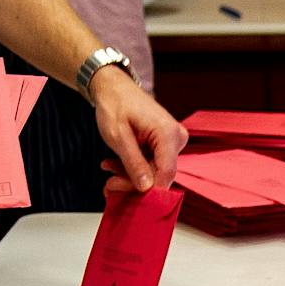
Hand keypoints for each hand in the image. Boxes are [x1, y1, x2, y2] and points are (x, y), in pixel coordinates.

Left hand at [89, 65, 185, 191]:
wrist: (113, 87)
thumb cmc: (115, 104)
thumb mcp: (118, 136)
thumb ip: (133, 163)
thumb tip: (146, 188)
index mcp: (168, 134)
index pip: (166, 174)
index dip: (149, 191)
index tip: (129, 198)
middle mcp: (176, 138)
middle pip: (159, 175)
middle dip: (133, 183)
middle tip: (109, 185)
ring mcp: (172, 142)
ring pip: (154, 172)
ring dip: (130, 175)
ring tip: (108, 170)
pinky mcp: (165, 145)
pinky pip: (152, 164)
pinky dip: (133, 167)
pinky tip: (115, 165)